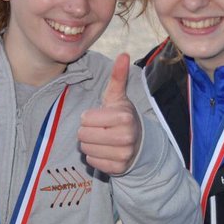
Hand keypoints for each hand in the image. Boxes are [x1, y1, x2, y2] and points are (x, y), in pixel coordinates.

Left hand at [78, 53, 141, 175]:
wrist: (139, 144)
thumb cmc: (122, 117)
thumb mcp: (118, 97)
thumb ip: (118, 77)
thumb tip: (123, 54)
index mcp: (124, 116)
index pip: (86, 119)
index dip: (89, 118)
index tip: (100, 117)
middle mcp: (126, 136)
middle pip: (83, 135)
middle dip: (87, 131)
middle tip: (99, 129)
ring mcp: (123, 154)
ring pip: (86, 149)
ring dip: (90, 144)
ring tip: (102, 140)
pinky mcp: (118, 169)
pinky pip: (92, 161)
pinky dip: (94, 156)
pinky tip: (105, 151)